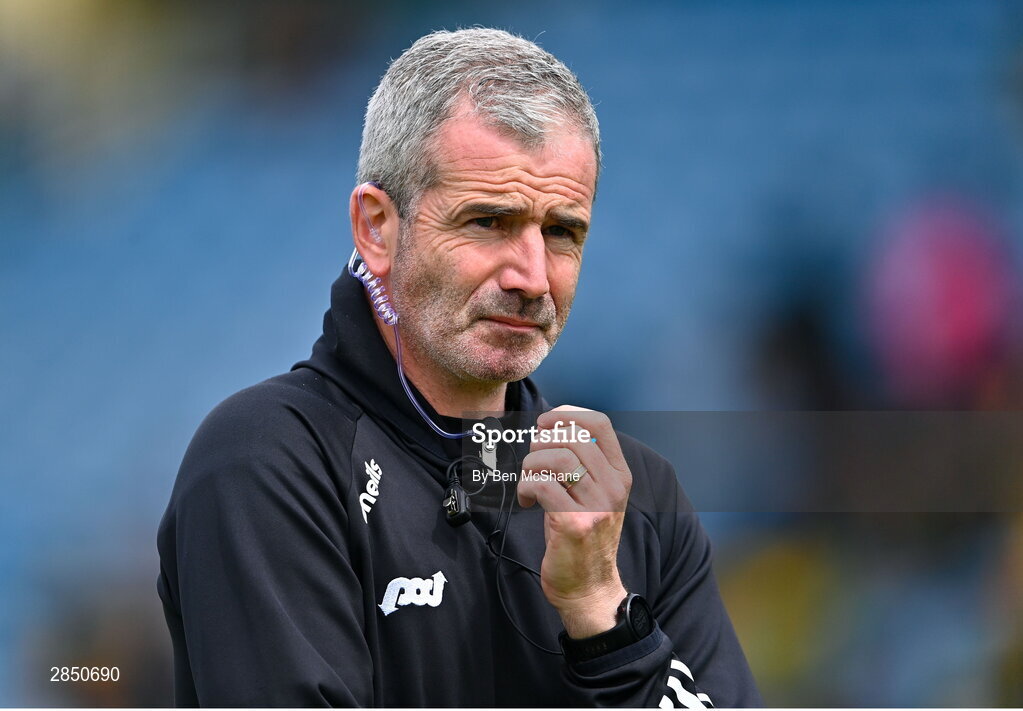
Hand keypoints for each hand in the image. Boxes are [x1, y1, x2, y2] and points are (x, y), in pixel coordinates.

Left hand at [516, 405, 631, 638]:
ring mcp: (596, 507)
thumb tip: (551, 427)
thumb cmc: (582, 536)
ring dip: (531, 465)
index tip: (545, 423)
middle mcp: (613, 488)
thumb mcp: (593, 495)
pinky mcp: (574, 525)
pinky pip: (542, 486)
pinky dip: (526, 487)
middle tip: (532, 461)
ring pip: (556, 459)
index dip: (567, 414)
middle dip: (541, 442)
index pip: (600, 424)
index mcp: (620, 475)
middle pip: (572, 438)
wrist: (589, 588)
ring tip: (528, 483)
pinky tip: (527, 501)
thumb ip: (582, 463)